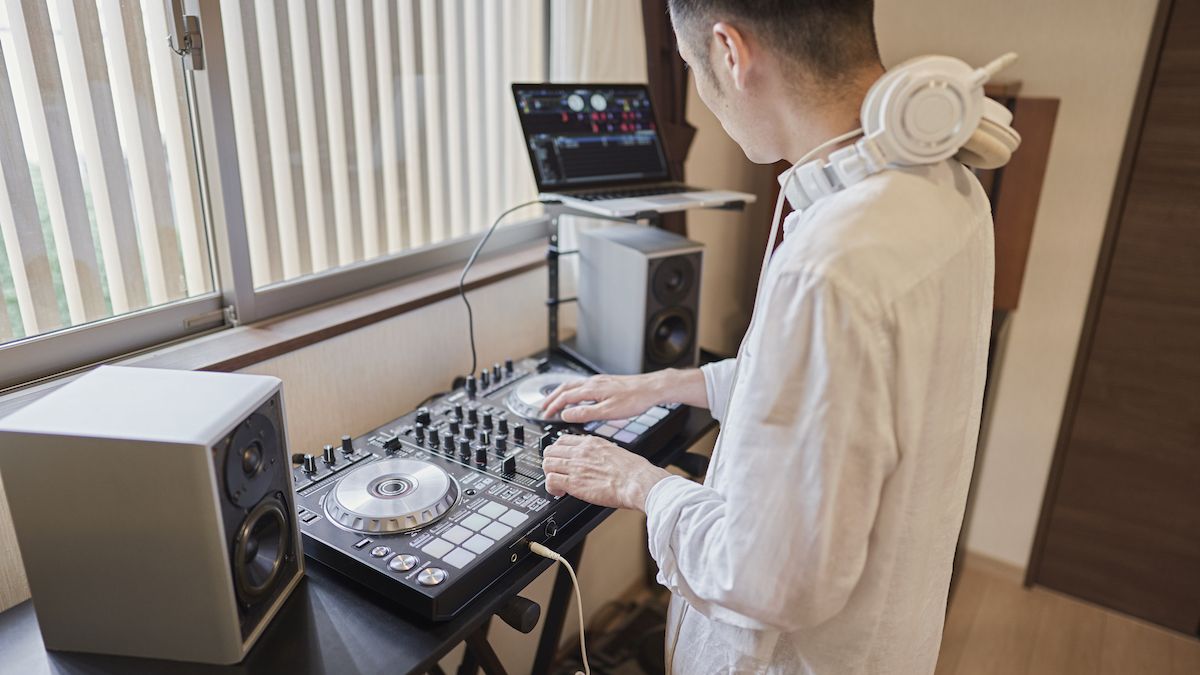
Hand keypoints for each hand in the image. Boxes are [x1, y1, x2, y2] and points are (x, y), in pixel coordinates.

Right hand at [541, 371, 671, 422]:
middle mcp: (593, 382)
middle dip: (552, 397)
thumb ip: (585, 413)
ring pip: (573, 384)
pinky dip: (573, 391)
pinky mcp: (606, 382)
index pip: (565, 397)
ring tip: (555, 401)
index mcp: (591, 389)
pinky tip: (578, 396)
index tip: (544, 415)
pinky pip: (582, 384)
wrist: (652, 388)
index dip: (553, 406)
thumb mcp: (608, 411)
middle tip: (543, 407)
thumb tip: (566, 415)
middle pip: (565, 387)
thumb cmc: (635, 399)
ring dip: (561, 393)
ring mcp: (600, 381)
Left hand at [542, 434, 670, 510]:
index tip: (561, 458)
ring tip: (558, 484)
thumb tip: (598, 458)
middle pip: (551, 450)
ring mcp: (576, 466)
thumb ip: (601, 452)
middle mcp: (581, 452)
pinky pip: (550, 481)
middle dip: (551, 462)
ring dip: (550, 474)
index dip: (559, 451)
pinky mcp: (574, 483)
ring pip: (547, 464)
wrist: (637, 482)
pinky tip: (559, 492)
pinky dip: (551, 487)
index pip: (563, 440)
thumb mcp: (616, 451)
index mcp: (592, 443)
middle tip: (557, 472)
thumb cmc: (634, 471)